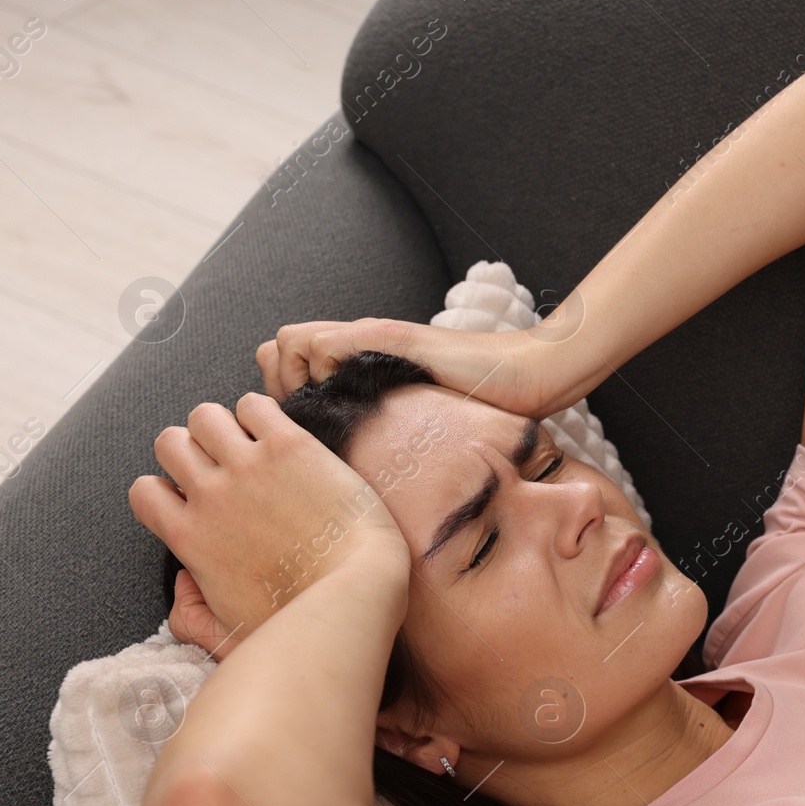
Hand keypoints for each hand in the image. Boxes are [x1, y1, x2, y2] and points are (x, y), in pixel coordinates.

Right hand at [129, 393, 409, 659]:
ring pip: (205, 415)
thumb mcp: (227, 636)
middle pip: (169, 441)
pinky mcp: (291, 446)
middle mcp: (210, 495)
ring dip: (224, 425)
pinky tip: (282, 435)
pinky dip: (261, 411)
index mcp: (189, 537)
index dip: (169, 490)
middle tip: (227, 466)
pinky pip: (254, 403)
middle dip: (193, 449)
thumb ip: (188, 616)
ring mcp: (249, 466)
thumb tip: (181, 581)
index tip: (198, 498)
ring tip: (254, 445)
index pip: (144, 491)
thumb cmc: (300, 621)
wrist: (356, 591)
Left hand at [256, 316, 601, 419]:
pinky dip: (323, 372)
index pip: (286, 360)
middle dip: (278, 384)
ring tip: (327, 410)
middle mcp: (357, 344)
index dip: (282, 391)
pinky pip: (324, 346)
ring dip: (296, 378)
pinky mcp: (388, 338)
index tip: (303, 428)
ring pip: (290, 342)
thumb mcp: (425, 419)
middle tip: (306, 420)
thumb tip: (368, 468)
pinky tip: (352, 400)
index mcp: (362, 362)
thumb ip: (394, 424)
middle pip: (275, 347)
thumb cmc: (486, 404)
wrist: (529, 374)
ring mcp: (370, 337)